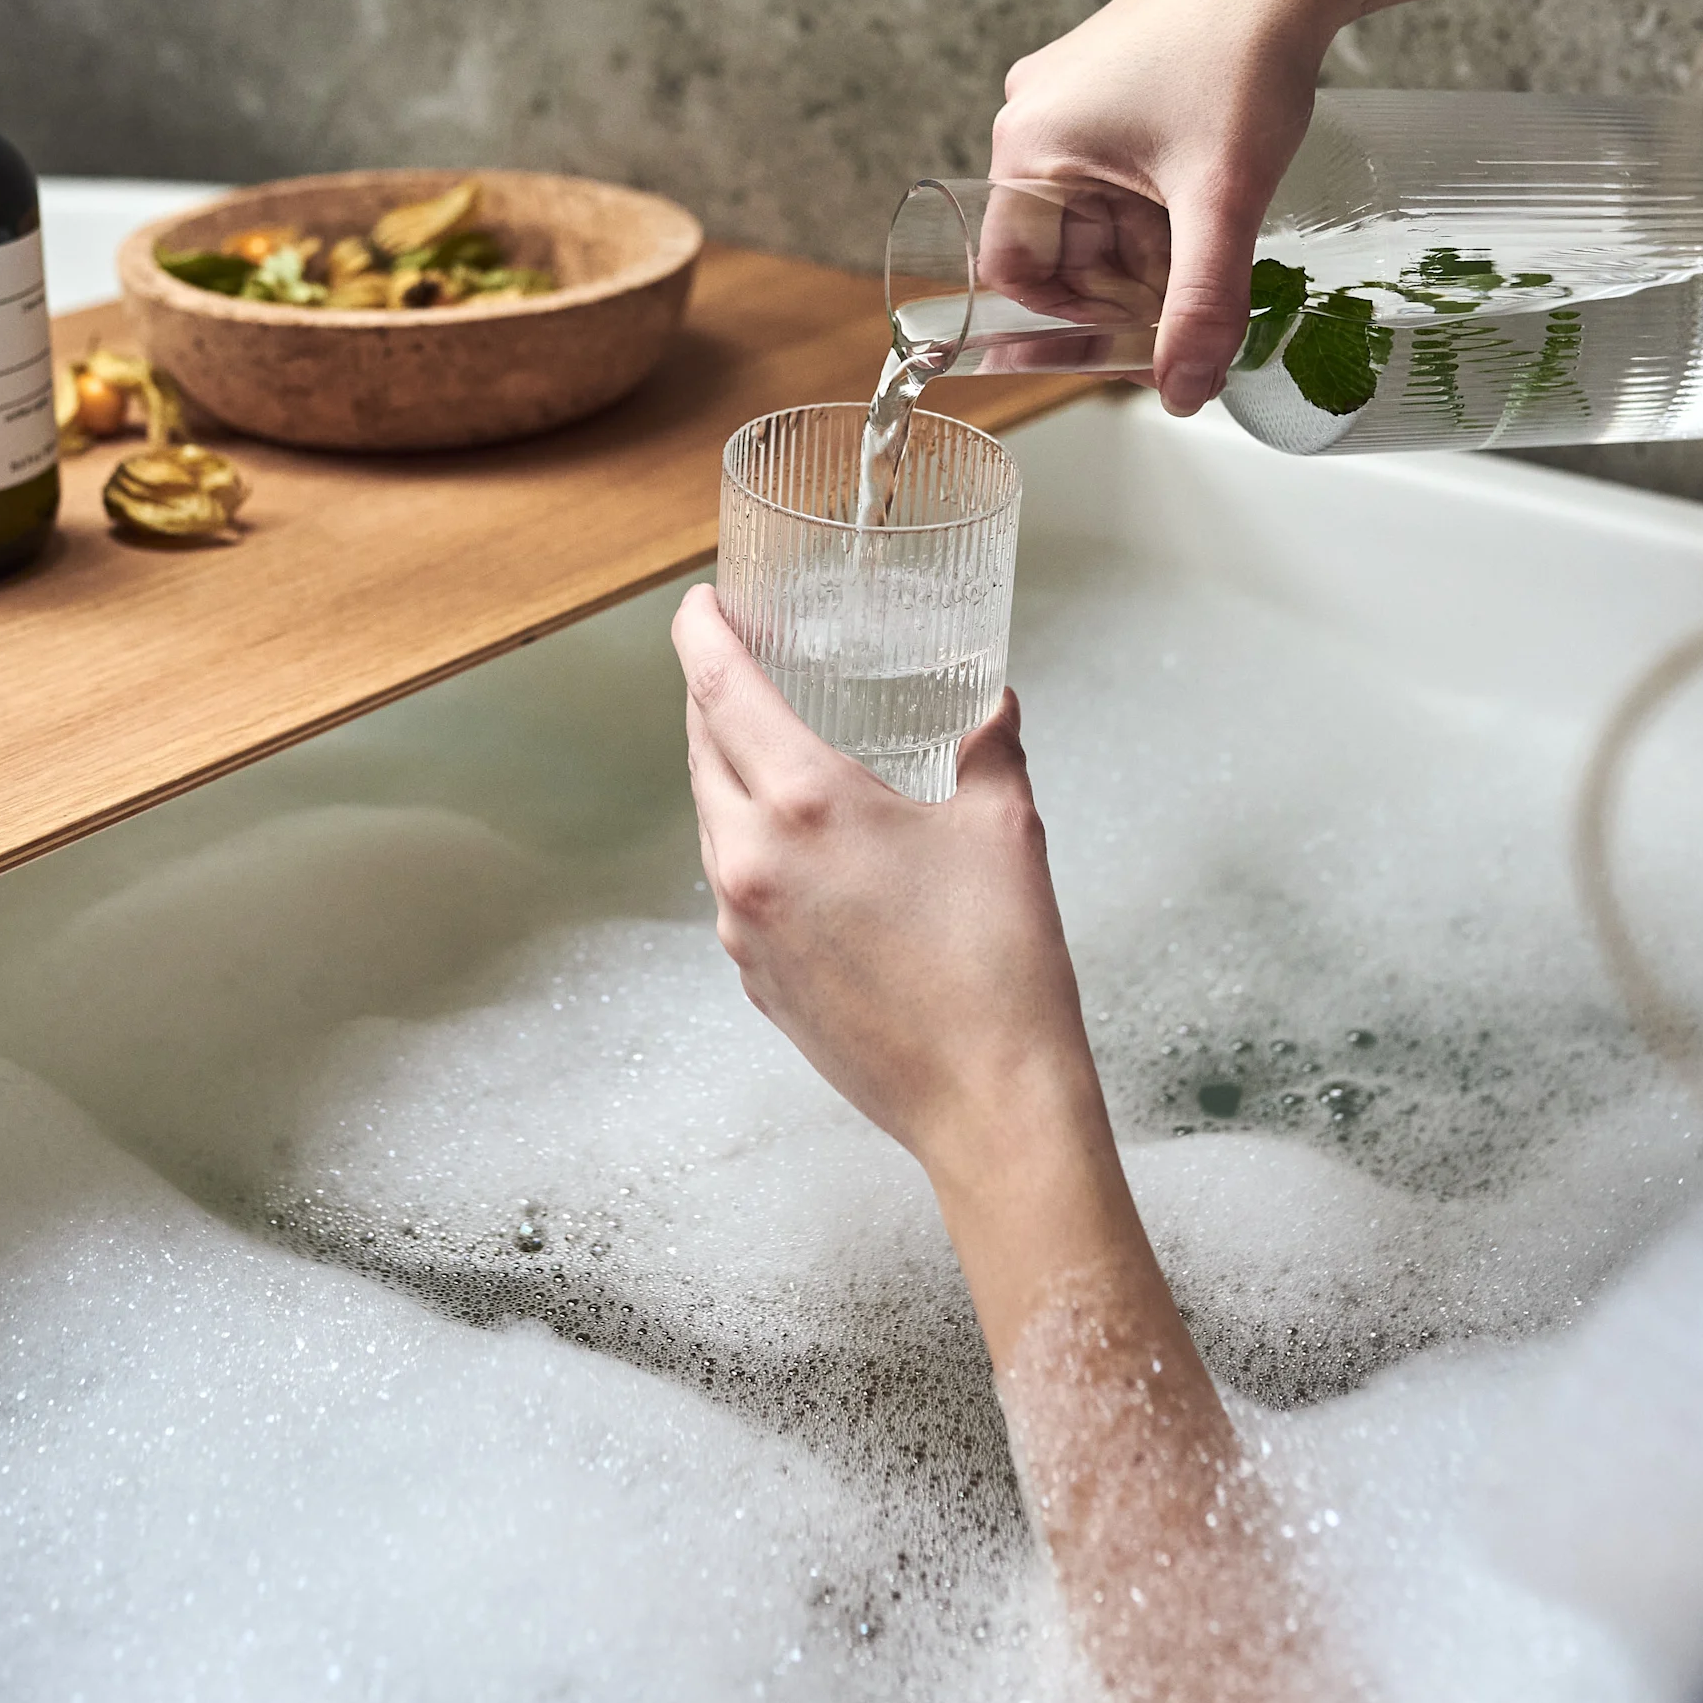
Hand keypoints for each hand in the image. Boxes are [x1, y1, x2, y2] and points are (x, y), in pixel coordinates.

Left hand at [671, 584, 1101, 1192]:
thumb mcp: (1003, 830)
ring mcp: (742, 925)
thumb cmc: (1000, 964)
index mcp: (806, 804)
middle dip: (712, 697)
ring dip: (730, 772)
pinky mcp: (753, 977)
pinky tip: (799, 844)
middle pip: (702, 749)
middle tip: (739, 661)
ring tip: (769, 746)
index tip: (699, 601)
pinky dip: (751, 842)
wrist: (988, 1101)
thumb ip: (990, 750)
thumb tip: (992, 708)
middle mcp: (752, 859)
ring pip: (713, 818)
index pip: (721, 687)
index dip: (701, 632)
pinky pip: (733, 883)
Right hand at [991, 0, 1340, 415]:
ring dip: (1150, 249)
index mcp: (1027, 144)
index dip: (1074, 321)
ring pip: (1095, 215)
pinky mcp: (1109, 82)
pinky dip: (1159, 205)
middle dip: (1127, 285)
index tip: (1139, 343)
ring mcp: (1070, 95)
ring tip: (1219, 245)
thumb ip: (1202, 307)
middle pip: (1062, 247)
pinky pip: (1116, 174)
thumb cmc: (1244, 58)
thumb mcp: (1222, 201)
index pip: (1017, 273)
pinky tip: (1213, 202)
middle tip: (1199, 307)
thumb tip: (1184, 393)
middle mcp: (1032, 116)